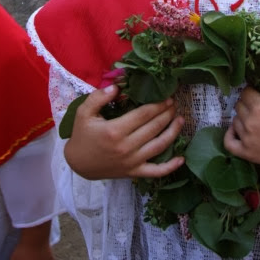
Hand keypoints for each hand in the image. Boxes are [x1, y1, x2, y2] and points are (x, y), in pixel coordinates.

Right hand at [64, 85, 184, 178]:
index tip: (167, 96)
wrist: (77, 163)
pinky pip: (156, 172)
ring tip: (180, 120)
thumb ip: (99, 97)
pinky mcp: (134, 172)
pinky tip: (181, 159)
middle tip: (174, 104)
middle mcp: (126, 147)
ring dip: (173, 132)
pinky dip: (170, 167)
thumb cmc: (82, 135)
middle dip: (167, 113)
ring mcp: (132, 162)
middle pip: (154, 127)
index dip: (158, 104)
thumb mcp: (84, 112)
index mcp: (115, 130)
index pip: (144, 114)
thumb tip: (117, 87)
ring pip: (159, 146)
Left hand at [224, 61, 259, 181]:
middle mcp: (250, 123)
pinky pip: (229, 142)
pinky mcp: (248, 154)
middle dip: (248, 102)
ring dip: (242, 116)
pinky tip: (239, 130)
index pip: (246, 92)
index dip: (254, 90)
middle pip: (239, 105)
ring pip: (235, 120)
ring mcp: (248, 140)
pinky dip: (230, 134)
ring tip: (256, 117)